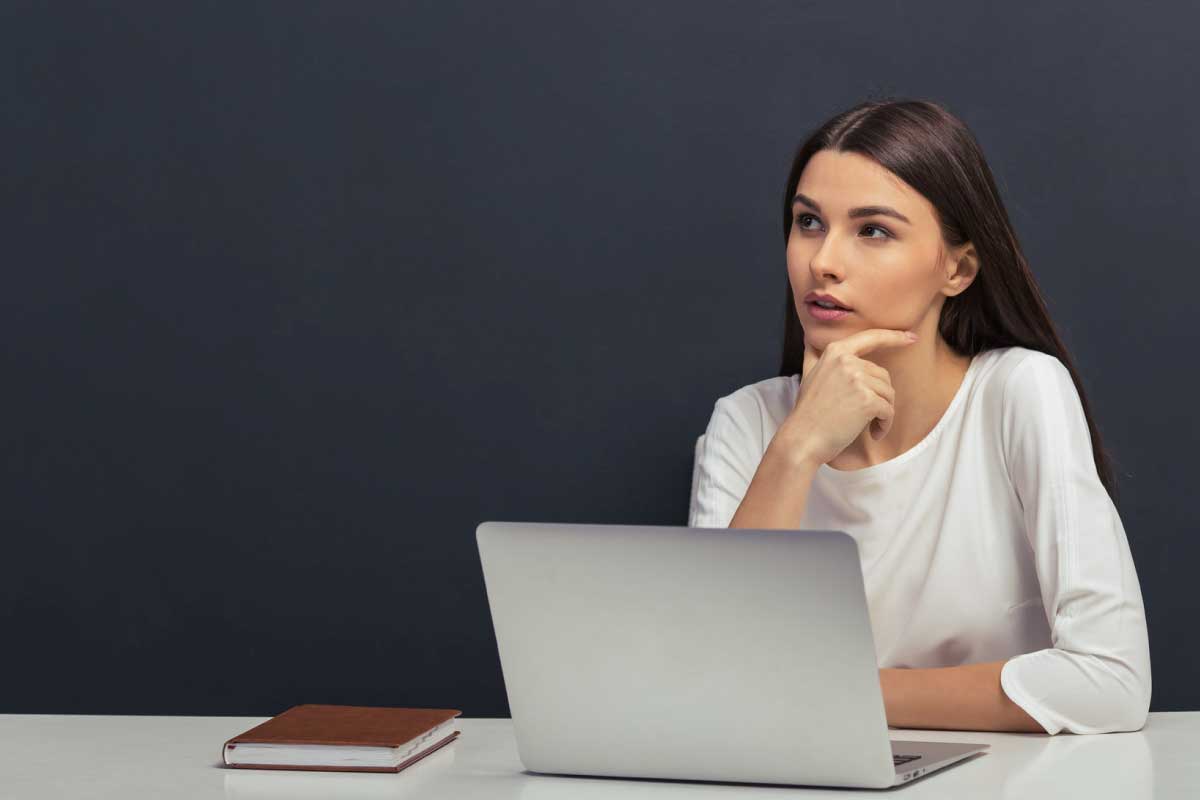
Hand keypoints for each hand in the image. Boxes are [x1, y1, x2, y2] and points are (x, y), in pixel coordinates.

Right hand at [779, 328, 917, 466]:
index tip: (911, 337)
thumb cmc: (808, 411)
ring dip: (883, 412)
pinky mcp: (867, 400)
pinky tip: (873, 433)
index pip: (871, 337)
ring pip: (888, 393)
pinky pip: (888, 410)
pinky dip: (884, 424)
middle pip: (883, 375)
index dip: (894, 336)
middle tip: (866, 415)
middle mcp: (847, 361)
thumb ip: (813, 355)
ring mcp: (857, 379)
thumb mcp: (808, 375)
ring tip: (868, 425)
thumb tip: (809, 337)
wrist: (803, 438)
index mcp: (836, 351)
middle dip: (880, 396)